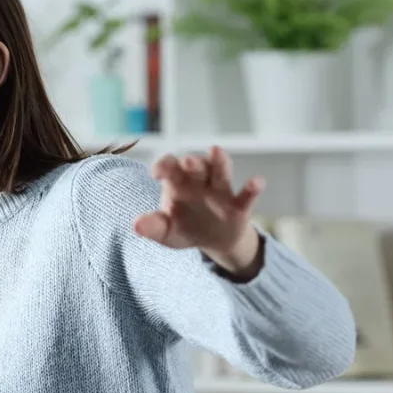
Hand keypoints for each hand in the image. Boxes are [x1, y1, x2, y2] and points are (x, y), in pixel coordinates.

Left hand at [134, 146, 265, 275]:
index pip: (169, 166)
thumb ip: (152, 227)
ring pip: (221, 171)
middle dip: (191, 163)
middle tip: (187, 161)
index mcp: (177, 183)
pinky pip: (246, 195)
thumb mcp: (166, 232)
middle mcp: (199, 181)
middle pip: (196, 165)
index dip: (163, 166)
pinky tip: (257, 182)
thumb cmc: (185, 228)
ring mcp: (220, 191)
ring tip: (216, 151)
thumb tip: (135, 226)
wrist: (214, 241)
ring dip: (219, 162)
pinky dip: (252, 188)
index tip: (156, 174)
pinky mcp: (239, 206)